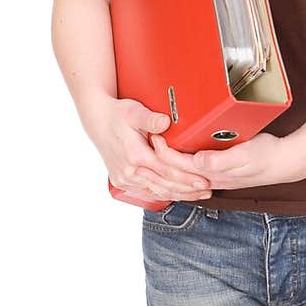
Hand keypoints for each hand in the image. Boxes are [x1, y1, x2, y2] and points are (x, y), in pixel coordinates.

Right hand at [84, 97, 212, 202]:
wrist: (97, 121)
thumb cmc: (118, 114)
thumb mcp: (134, 111)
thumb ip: (150, 118)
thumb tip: (165, 122)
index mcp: (134, 155)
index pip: (167, 170)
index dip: (187, 177)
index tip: (204, 179)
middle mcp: (129, 171)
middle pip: (165, 185)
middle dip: (188, 189)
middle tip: (208, 189)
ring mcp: (124, 179)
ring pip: (157, 191)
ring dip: (179, 194)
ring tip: (199, 195)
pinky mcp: (122, 182)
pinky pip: (148, 191)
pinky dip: (165, 194)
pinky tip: (178, 194)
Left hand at [152, 131, 304, 190]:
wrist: (284, 163)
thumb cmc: (267, 156)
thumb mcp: (245, 154)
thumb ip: (221, 160)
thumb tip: (199, 161)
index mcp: (212, 172)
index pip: (178, 164)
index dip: (163, 150)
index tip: (153, 133)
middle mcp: (209, 177)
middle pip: (174, 172)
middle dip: (157, 160)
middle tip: (145, 139)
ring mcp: (213, 176)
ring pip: (180, 176)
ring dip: (164, 167)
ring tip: (151, 153)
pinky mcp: (217, 172)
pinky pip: (190, 174)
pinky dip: (177, 170)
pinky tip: (171, 164)